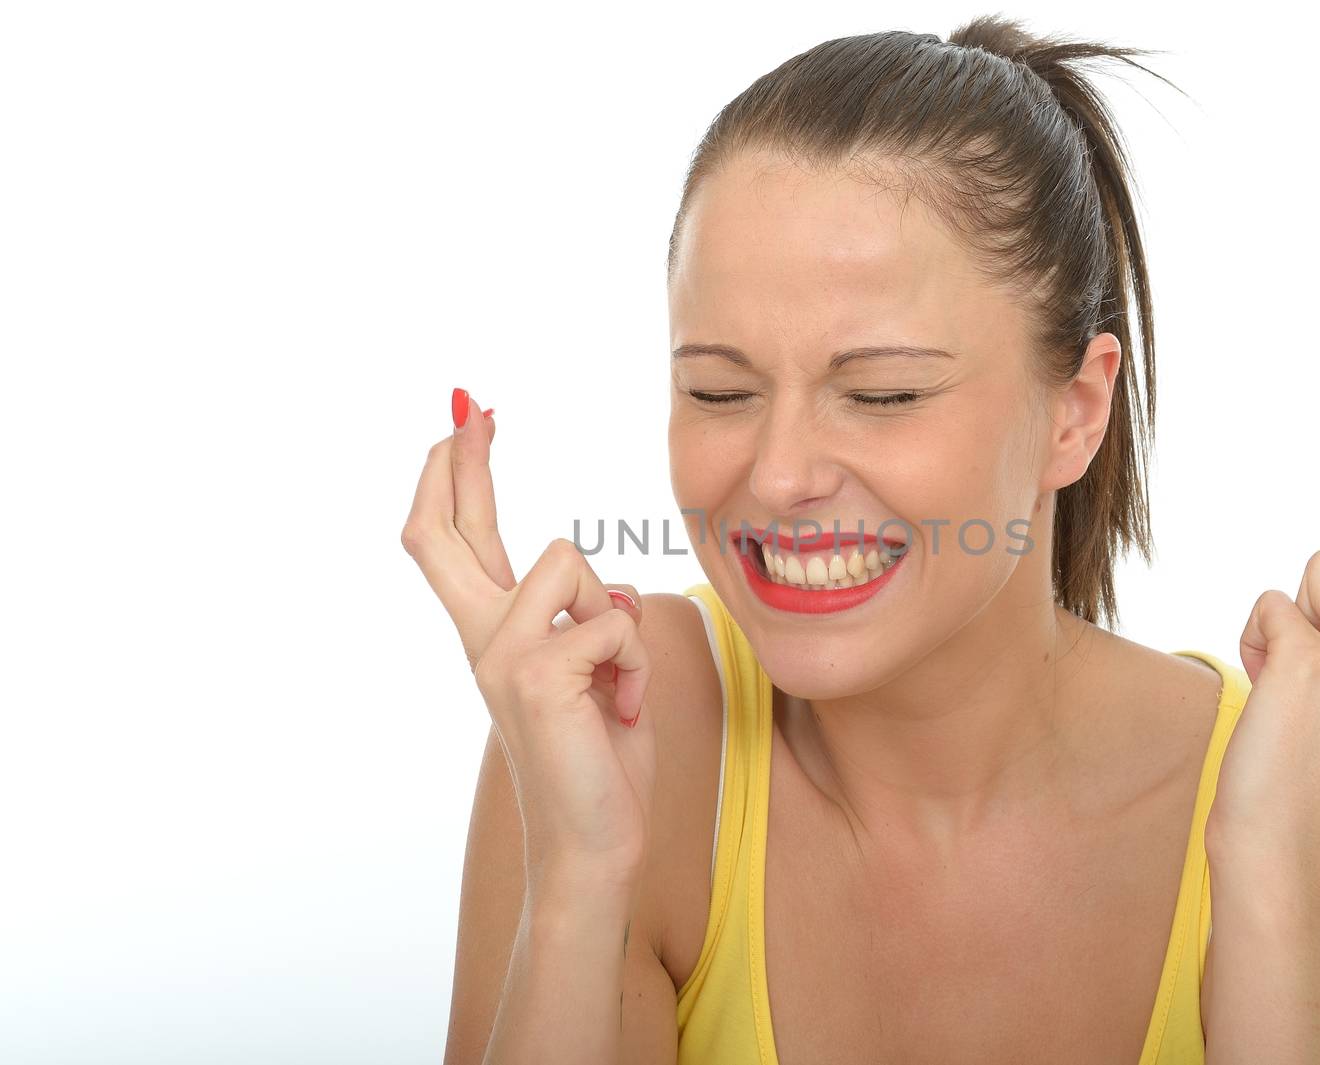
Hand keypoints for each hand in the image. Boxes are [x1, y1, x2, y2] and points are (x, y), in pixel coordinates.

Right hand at [400, 389, 656, 885]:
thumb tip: (606, 590)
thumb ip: (583, 625)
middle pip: (446, 531)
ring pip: (572, 563)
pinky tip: (624, 711)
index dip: (457, 478)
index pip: (458, 542)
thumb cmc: (600, 761)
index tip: (467, 420)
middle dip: (460, 461)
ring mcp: (501, 656)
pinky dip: (636, 664)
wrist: (594, 845)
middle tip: (471, 407)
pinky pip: (613, 621)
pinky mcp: (535, 674)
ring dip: (618, 617)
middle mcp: (483, 640)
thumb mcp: (592, 676)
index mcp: (495, 637)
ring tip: (617, 683)